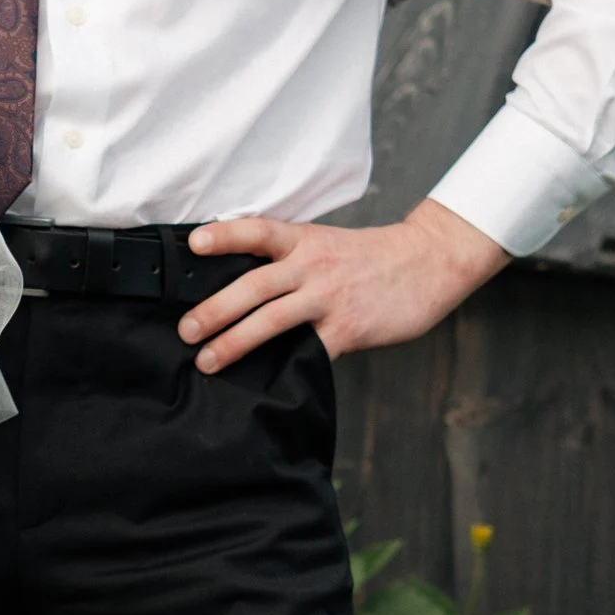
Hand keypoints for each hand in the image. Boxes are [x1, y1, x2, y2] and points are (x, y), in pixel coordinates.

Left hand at [178, 197, 507, 372]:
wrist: (428, 262)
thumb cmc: (371, 257)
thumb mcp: (326, 243)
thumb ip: (289, 260)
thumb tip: (242, 290)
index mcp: (304, 240)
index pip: (257, 231)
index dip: (224, 236)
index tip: (194, 245)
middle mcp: (312, 265)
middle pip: (254, 285)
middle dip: (214, 309)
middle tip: (186, 330)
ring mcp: (330, 297)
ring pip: (272, 320)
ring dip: (235, 342)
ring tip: (208, 360)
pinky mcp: (348, 327)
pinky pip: (310, 351)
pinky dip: (284, 367)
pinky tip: (262, 383)